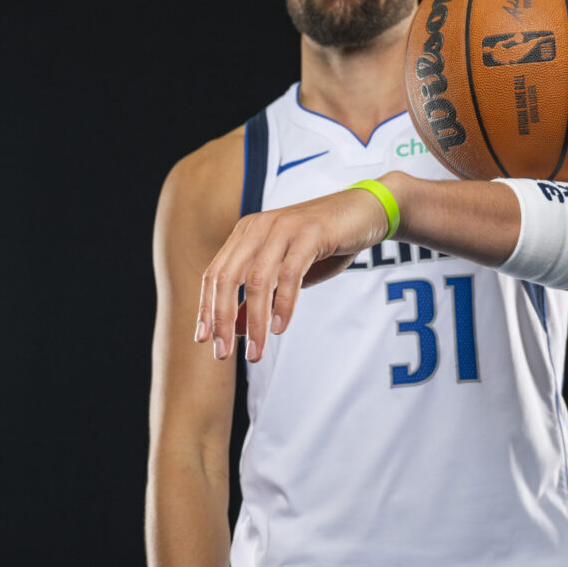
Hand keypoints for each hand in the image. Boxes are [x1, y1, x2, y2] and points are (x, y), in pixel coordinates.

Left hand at [194, 187, 390, 363]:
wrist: (365, 212)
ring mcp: (283, 228)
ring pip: (257, 280)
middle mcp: (258, 227)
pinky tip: (279, 327)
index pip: (215, 274)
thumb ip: (260, 296)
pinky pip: (290, 273)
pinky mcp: (310, 233)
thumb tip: (234, 329)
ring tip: (256, 351)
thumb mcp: (286, 273)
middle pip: (228, 278)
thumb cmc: (324, 244)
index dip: (206, 308)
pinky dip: (283, 304)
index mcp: (246, 234)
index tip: (202, 340)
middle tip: (224, 354)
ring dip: (255, 321)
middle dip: (221, 319)